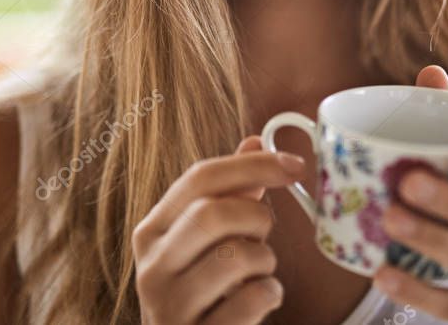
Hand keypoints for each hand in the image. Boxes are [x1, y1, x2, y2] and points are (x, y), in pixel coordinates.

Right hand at [132, 136, 303, 323]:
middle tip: (263, 233)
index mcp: (153, 230)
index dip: (254, 164)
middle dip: (256, 217)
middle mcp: (152, 266)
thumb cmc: (203, 291)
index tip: (294, 165)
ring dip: (265, 261)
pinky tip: (260, 300)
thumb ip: (227, 194)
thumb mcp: (205, 241)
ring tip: (257, 273)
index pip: (200, 177)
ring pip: (236, 256)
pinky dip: (270, 294)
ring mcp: (170, 307)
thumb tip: (254, 141)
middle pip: (213, 213)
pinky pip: (252, 299)